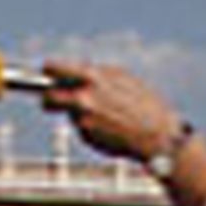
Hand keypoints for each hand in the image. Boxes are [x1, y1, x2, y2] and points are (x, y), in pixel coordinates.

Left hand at [41, 61, 182, 164]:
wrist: (158, 136)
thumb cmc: (144, 104)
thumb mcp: (122, 77)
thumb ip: (96, 73)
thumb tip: (75, 69)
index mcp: (91, 77)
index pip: (53, 68)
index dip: (49, 69)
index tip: (47, 70)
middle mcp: (81, 99)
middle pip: (47, 98)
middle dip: (49, 98)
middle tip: (54, 99)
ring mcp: (82, 120)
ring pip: (69, 113)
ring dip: (80, 112)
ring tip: (107, 114)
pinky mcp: (85, 136)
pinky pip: (81, 127)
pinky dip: (91, 126)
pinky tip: (111, 126)